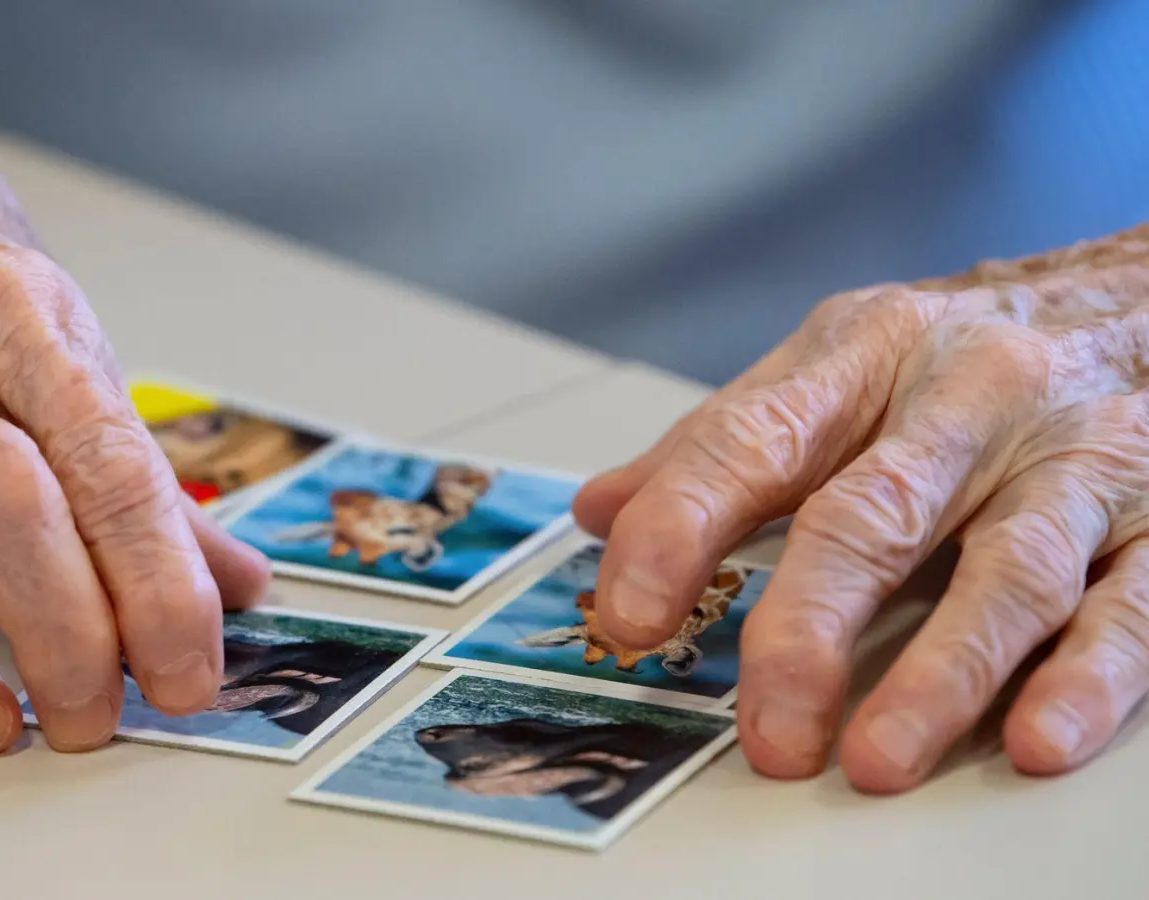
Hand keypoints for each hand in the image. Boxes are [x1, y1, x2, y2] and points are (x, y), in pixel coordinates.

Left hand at [572, 251, 1148, 791]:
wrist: (1146, 293)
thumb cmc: (967, 345)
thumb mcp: (836, 362)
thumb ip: (720, 442)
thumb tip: (599, 511)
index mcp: (865, 355)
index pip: (751, 440)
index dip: (679, 525)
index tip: (625, 610)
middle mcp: (968, 399)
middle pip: (872, 516)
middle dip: (809, 625)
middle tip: (765, 722)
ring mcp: (1073, 459)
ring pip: (1007, 571)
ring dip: (942, 674)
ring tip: (876, 757)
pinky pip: (1131, 604)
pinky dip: (1087, 676)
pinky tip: (1039, 736)